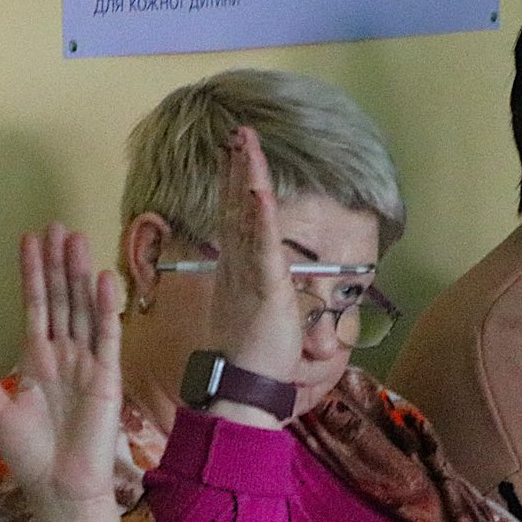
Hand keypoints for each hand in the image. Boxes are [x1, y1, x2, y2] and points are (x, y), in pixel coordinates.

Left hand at [0, 223, 122, 519]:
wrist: (59, 490)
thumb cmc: (29, 457)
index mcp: (36, 359)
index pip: (36, 306)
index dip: (32, 274)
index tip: (29, 241)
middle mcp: (64, 355)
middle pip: (61, 299)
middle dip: (57, 263)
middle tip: (55, 226)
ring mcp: (87, 363)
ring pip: (82, 309)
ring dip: (79, 275)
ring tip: (75, 240)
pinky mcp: (107, 378)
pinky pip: (107, 337)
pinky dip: (105, 309)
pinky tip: (103, 280)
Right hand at [208, 126, 304, 383]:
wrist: (241, 389)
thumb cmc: (252, 363)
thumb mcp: (263, 321)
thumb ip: (270, 303)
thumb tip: (286, 301)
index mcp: (235, 272)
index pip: (235, 219)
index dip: (235, 185)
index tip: (236, 155)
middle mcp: (237, 267)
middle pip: (235, 207)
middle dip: (237, 168)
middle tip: (238, 133)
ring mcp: (247, 274)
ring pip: (246, 217)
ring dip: (245, 176)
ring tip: (244, 142)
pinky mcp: (263, 286)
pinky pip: (261, 244)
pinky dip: (258, 214)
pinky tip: (256, 187)